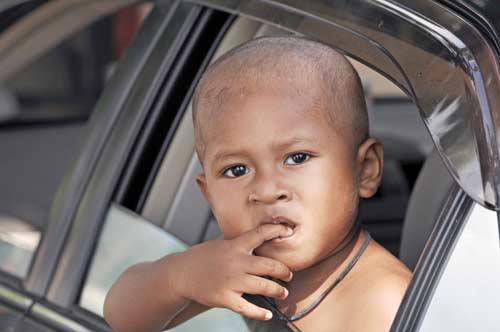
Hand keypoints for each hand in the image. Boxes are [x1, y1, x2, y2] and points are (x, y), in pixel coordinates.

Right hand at [171, 223, 293, 320]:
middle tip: (289, 275)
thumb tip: (260, 237)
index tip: (288, 230)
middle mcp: (235, 262)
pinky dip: (260, 313)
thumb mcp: (221, 244)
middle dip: (284, 271)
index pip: (260, 234)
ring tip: (283, 293)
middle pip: (269, 265)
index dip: (276, 230)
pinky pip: (247, 308)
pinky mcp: (225, 298)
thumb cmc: (204, 257)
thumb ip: (240, 243)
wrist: (182, 273)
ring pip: (263, 286)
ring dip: (278, 291)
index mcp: (235, 246)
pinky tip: (267, 314)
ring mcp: (231, 281)